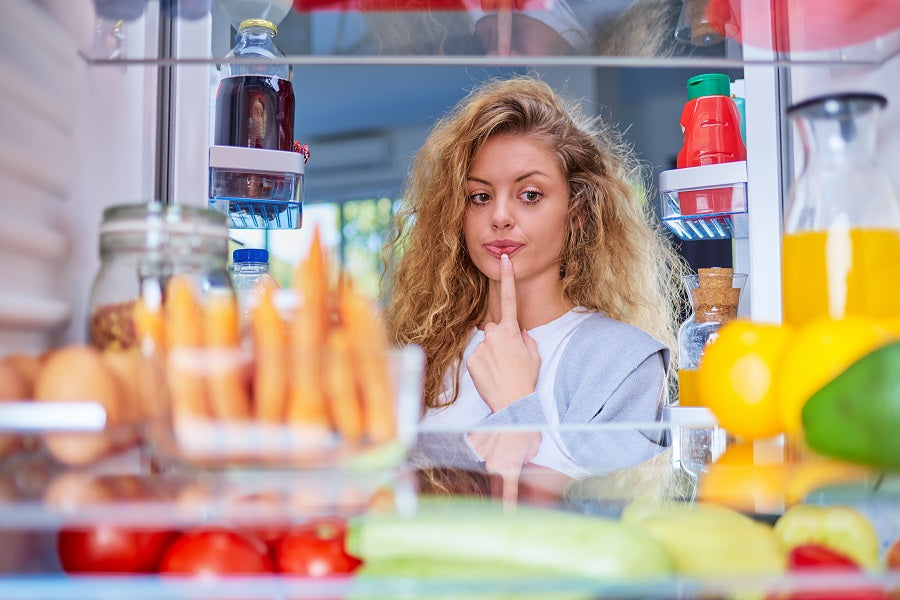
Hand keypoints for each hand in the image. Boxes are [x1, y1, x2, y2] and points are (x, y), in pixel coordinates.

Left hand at [466, 254, 539, 411]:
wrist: (513, 403)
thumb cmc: (526, 379)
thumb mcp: (533, 354)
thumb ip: (524, 337)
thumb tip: (517, 332)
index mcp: (511, 331)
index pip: (509, 299)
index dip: (507, 278)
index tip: (504, 260)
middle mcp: (493, 335)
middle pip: (493, 328)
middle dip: (499, 338)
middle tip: (509, 358)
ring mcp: (480, 347)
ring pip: (485, 344)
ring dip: (491, 354)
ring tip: (501, 371)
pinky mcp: (470, 360)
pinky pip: (477, 357)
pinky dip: (483, 365)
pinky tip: (491, 375)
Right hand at [467, 429, 540, 507]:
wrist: (510, 406)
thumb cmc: (527, 426)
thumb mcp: (534, 447)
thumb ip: (526, 459)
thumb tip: (520, 460)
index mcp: (510, 468)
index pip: (508, 492)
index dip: (508, 504)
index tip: (507, 514)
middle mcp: (494, 464)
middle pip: (495, 471)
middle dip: (501, 463)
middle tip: (508, 447)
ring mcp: (482, 453)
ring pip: (486, 457)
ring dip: (492, 450)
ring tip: (502, 434)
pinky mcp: (473, 441)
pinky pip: (477, 445)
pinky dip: (483, 439)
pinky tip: (493, 430)